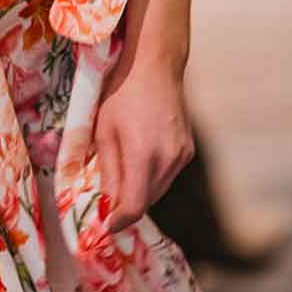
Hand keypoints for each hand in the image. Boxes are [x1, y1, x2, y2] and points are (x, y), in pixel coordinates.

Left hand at [94, 55, 194, 234]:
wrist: (154, 64)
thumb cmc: (120, 93)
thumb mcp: (103, 131)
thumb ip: (106, 171)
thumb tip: (105, 205)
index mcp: (144, 155)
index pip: (134, 207)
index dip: (117, 222)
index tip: (103, 227)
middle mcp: (169, 160)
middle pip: (146, 201)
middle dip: (125, 207)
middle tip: (105, 205)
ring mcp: (183, 155)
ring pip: (158, 190)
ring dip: (139, 192)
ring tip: (118, 179)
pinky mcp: (188, 149)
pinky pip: (167, 175)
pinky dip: (151, 178)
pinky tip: (137, 162)